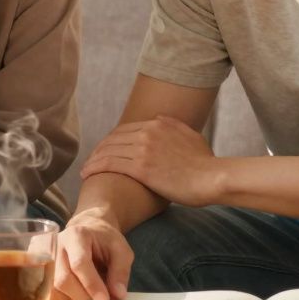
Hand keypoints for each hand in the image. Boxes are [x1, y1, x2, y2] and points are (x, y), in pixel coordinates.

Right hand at [51, 210, 132, 299]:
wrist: (87, 231)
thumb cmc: (104, 241)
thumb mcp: (121, 250)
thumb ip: (121, 271)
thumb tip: (118, 295)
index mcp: (76, 235)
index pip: (79, 263)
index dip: (91, 284)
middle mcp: (55, 247)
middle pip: (63, 279)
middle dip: (84, 297)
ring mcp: (45, 261)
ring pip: (55, 291)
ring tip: (92, 298)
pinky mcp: (42, 275)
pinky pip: (52, 296)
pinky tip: (81, 297)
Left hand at [79, 116, 220, 206]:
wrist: (213, 177)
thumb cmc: (206, 163)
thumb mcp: (191, 136)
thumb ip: (174, 127)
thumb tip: (161, 122)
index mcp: (159, 123)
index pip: (125, 129)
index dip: (111, 141)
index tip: (105, 151)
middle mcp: (149, 131)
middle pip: (113, 138)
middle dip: (99, 150)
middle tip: (91, 161)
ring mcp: (144, 148)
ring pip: (108, 150)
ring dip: (93, 160)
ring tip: (85, 170)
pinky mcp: (141, 167)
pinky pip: (110, 164)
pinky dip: (95, 168)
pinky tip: (87, 175)